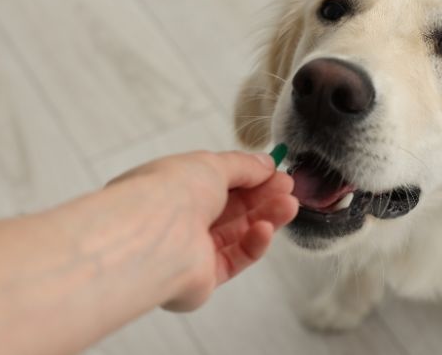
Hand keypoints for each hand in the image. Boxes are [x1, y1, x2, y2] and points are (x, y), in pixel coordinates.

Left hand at [108, 151, 297, 310]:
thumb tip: (266, 163)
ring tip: (289, 206)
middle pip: (231, 209)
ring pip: (238, 233)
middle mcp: (178, 219)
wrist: (153, 237)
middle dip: (263, 197)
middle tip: (289, 188)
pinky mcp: (202, 278)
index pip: (217, 182)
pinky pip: (236, 258)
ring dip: (265, 218)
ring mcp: (190, 250)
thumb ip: (243, 165)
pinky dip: (254, 244)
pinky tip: (265, 230)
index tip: (276, 172)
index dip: (249, 177)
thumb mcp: (212, 164)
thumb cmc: (169, 193)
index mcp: (172, 188)